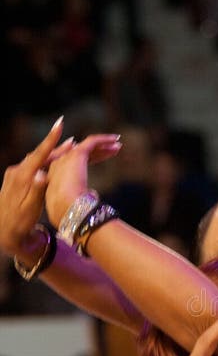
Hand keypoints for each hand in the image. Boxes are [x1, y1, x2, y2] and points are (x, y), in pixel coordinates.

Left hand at [0, 117, 71, 255]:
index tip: (60, 124)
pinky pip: (33, 167)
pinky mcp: (15, 180)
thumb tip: (42, 174)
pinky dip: (44, 162)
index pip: (40, 153)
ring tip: (67, 149)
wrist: (2, 231)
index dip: (51, 139)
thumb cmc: (18, 222)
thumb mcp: (30, 208)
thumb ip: (36, 189)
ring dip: (52, 154)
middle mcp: (17, 172)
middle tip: (73, 140)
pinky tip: (51, 163)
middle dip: (56, 147)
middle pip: (41, 155)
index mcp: (23, 177)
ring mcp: (15, 175)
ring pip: (37, 160)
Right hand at [45, 132, 121, 227]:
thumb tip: (94, 194)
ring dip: (102, 146)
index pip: (72, 165)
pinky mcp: (77, 154)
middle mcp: (58, 165)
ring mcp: (66, 158)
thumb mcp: (76, 207)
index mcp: (56, 178)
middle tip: (112, 151)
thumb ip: (83, 198)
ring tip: (117, 146)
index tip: (99, 161)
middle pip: (79, 154)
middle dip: (96, 152)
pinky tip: (116, 139)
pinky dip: (103, 139)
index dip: (87, 161)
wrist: (68, 210)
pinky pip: (92, 141)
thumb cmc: (71, 215)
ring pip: (86, 147)